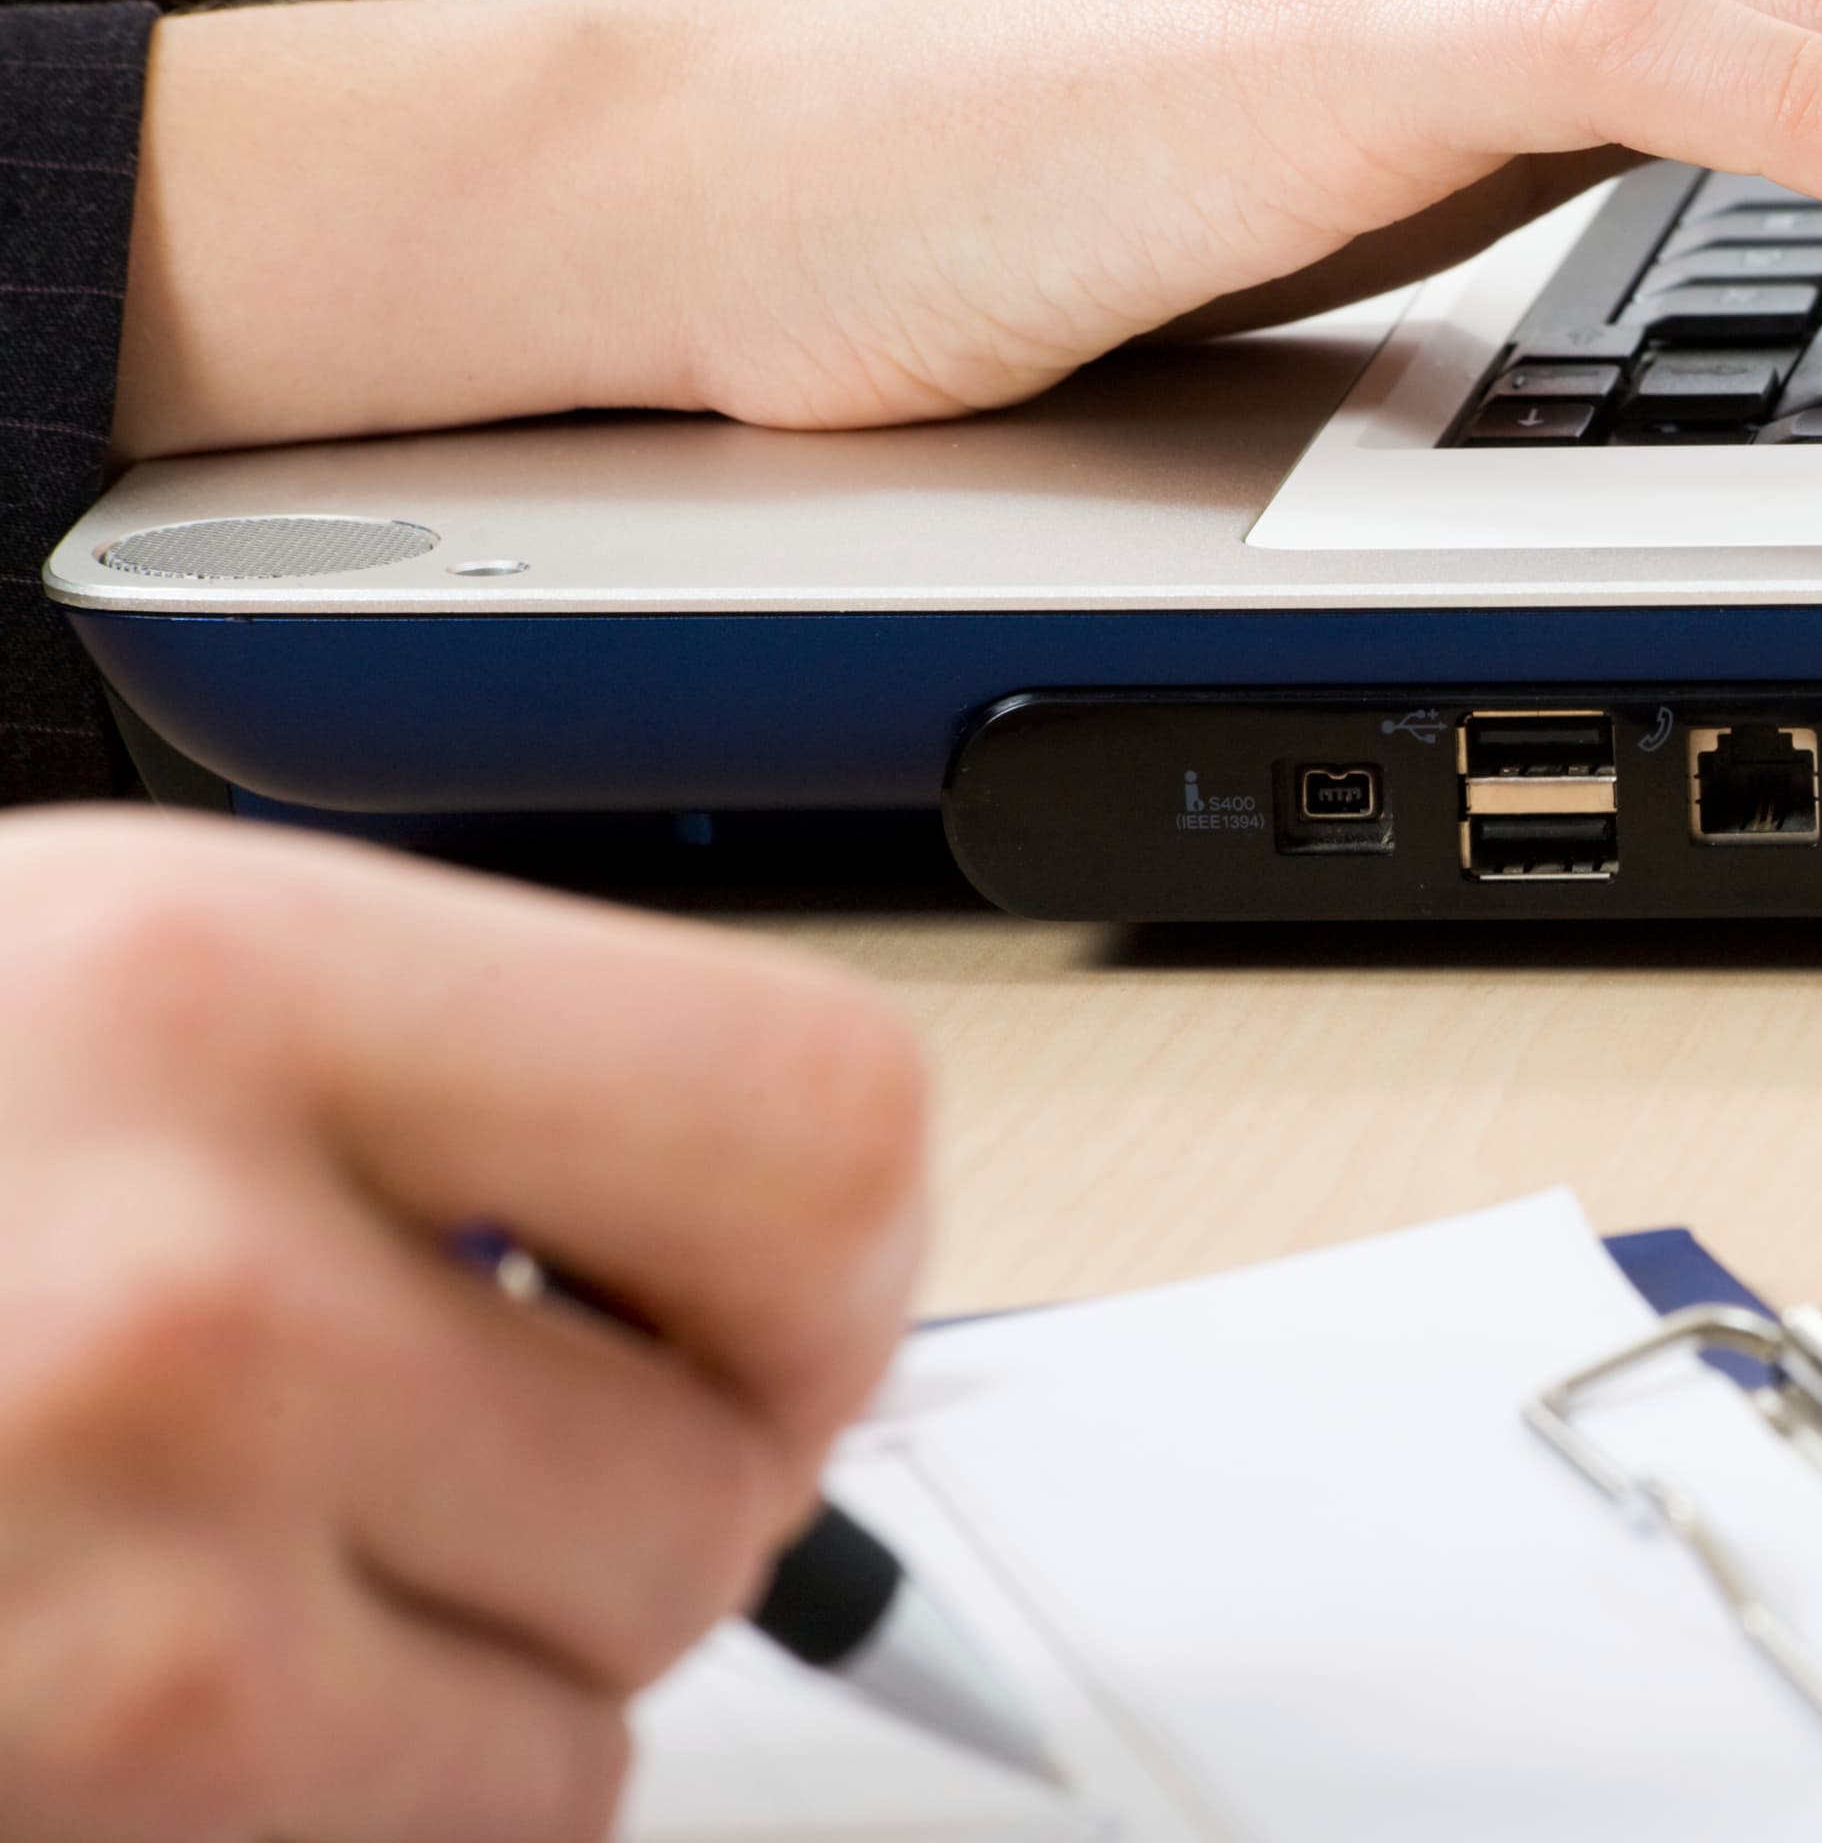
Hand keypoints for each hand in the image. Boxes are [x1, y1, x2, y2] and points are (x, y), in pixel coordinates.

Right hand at [0, 810, 927, 1841]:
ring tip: (264, 1553)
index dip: (826, 1257)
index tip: (765, 1302)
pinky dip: (371, 1809)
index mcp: (210, 984)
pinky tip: (182, 1679)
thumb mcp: (104, 979)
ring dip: (493, 1669)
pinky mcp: (61, 1802)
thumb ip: (453, 1083)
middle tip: (460, 1445)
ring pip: (589, 1715)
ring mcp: (92, 1591)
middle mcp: (165, 1284)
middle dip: (641, 1490)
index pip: (823, 1131)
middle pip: (723, 1469)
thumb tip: (803, 1252)